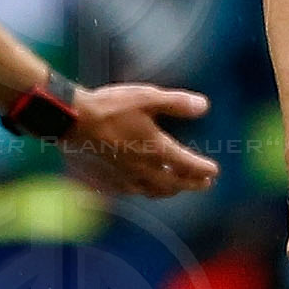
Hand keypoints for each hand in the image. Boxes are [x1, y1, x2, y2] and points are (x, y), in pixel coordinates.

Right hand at [60, 82, 217, 198]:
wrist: (73, 121)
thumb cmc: (111, 107)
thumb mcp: (148, 97)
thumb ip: (177, 103)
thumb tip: (204, 106)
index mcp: (157, 150)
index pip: (187, 164)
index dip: (203, 169)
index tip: (214, 171)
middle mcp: (144, 169)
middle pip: (173, 183)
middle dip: (191, 184)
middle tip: (204, 184)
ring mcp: (125, 177)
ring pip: (153, 191)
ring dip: (169, 190)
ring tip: (175, 187)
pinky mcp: (108, 179)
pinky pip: (132, 191)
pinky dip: (144, 190)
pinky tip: (141, 187)